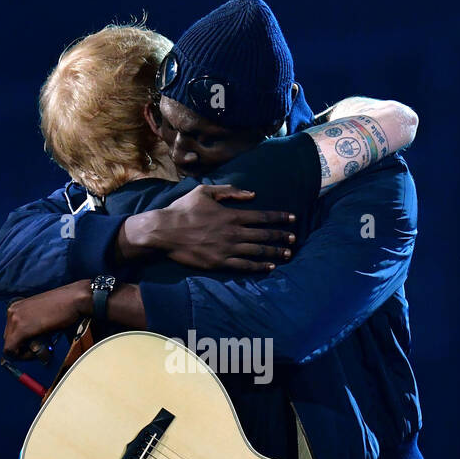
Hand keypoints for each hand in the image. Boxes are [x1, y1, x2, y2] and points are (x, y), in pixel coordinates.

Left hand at [4, 280, 90, 360]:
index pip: (10, 332)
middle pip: (8, 339)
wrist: (74, 300)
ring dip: (24, 353)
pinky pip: (12, 350)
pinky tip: (38, 351)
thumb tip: (29, 342)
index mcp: (16, 307)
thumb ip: (32, 326)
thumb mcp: (42, 315)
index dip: (20, 343)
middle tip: (38, 349)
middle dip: (22, 348)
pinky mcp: (22, 329)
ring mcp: (15, 319)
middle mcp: (12, 311)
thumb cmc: (63, 307)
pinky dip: (24, 355)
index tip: (32, 347)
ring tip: (41, 349)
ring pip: (10, 346)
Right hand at [119, 184, 295, 270]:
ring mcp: (227, 249)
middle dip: (281, 236)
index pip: (262, 216)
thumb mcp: (205, 192)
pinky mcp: (219, 263)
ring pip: (257, 251)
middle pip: (263, 235)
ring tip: (287, 254)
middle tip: (293, 238)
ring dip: (274, 252)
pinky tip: (269, 266)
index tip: (292, 218)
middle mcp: (233, 233)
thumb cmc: (183, 210)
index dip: (279, 217)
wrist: (165, 232)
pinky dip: (258, 266)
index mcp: (231, 215)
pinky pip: (244, 265)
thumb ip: (230, 191)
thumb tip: (252, 194)